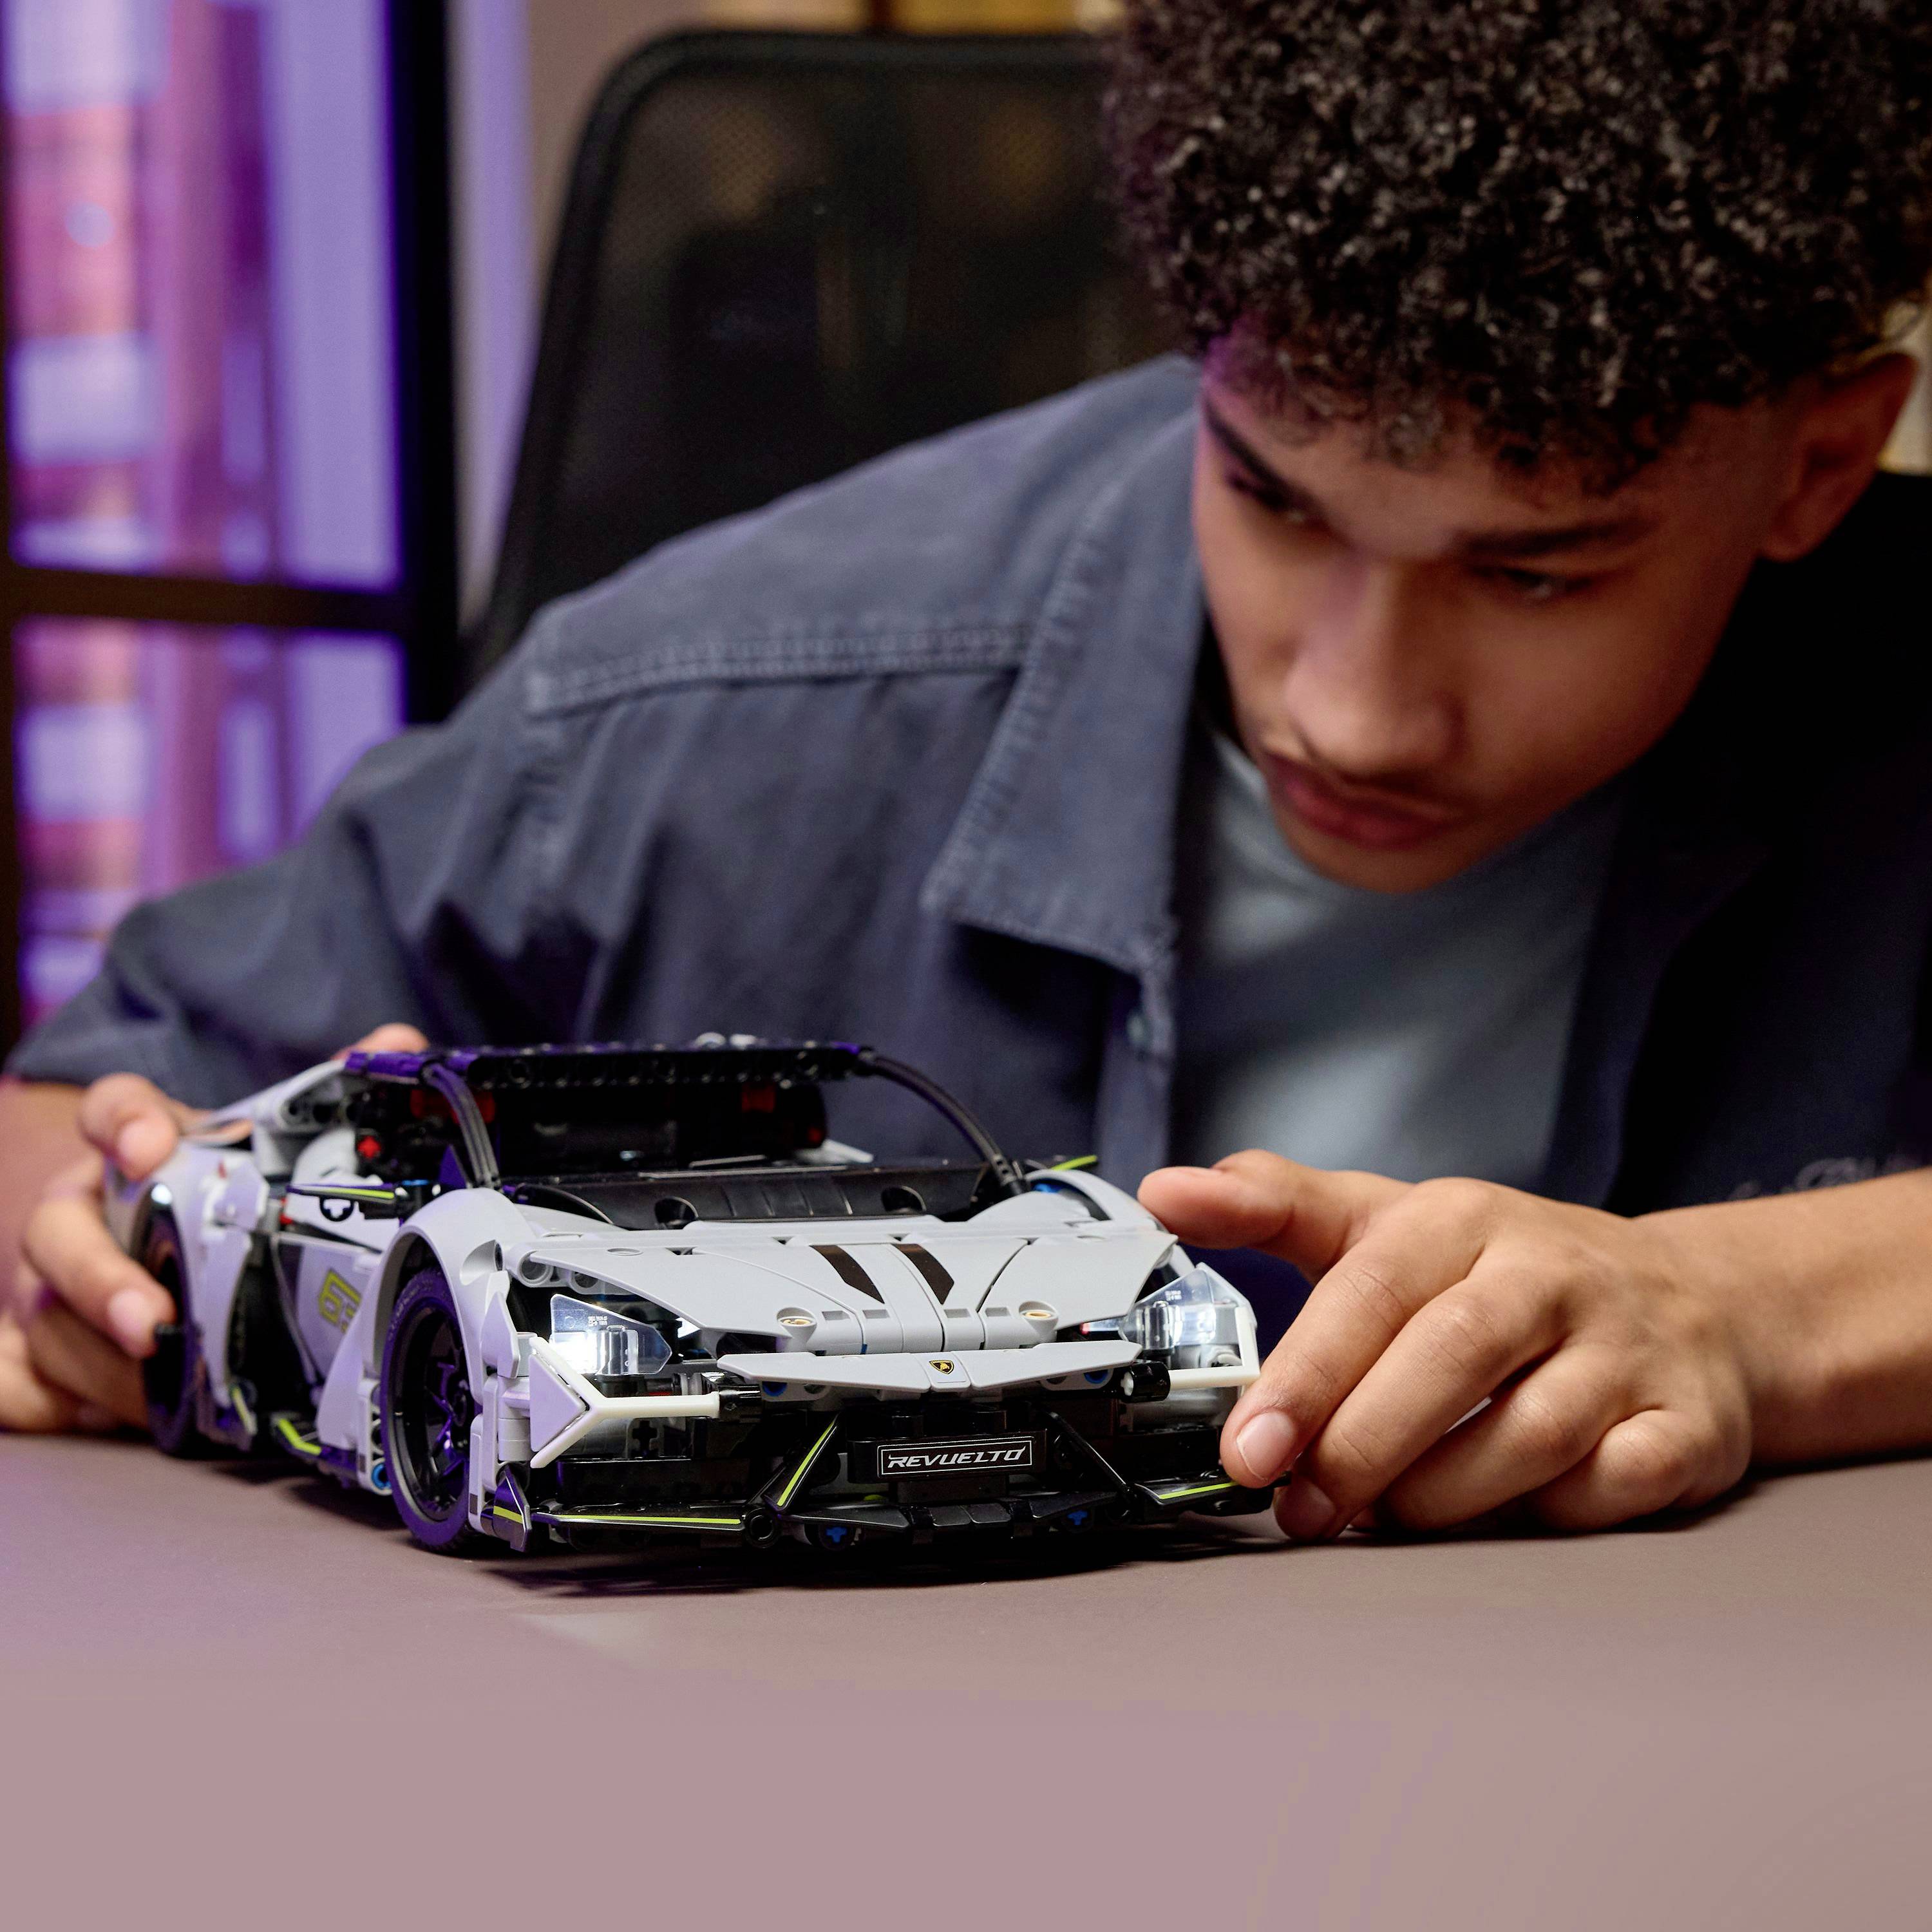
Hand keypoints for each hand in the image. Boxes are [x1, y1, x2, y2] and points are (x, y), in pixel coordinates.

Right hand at [2, 1025, 427, 1434]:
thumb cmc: (216, 1192)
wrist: (150, 1230)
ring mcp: (53, 1283)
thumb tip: (401, 1046)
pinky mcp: (41, 1349)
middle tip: (155, 1318)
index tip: (147, 1143)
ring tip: (166, 1391)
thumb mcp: (264, 1142)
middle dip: (100, 1280)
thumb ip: (329, 1095)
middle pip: (58, 1235)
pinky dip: (40, 1402)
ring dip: (105, 1362)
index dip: (122, 1122)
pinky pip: (17, 1382)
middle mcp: (79, 1211)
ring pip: (51, 1321)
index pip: (111, 1108)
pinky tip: (97, 1418)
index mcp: (133, 1147)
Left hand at [1139, 1152, 1754, 1536]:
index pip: (1371, 1288)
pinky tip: (1501, 1515)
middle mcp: (1550, 1273)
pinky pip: (1613, 1484)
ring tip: (1381, 1517)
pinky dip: (1551, 1512)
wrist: (1692, 1304)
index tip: (1247, 1447)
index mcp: (1463, 1219)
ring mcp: (1627, 1349)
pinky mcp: (1687, 1424)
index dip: (1306, 1373)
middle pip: (1450, 1359)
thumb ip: (1272, 1205)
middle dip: (1361, 1443)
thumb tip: (1164, 1189)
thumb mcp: (1386, 1222)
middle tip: (1299, 1505)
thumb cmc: (1503, 1273)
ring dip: (1442, 1492)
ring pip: (1532, 1432)